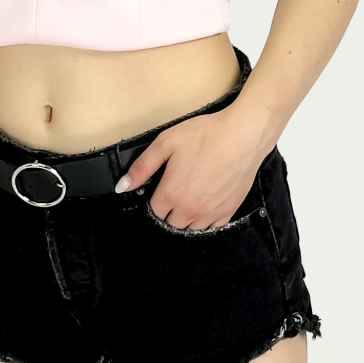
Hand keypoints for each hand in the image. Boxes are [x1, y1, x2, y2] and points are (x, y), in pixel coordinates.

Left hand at [115, 105, 272, 229]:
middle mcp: (190, 210)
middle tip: (178, 187)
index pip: (154, 211)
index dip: (156, 197)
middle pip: (171, 222)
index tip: (164, 185)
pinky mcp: (228, 212)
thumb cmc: (205, 135)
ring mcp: (210, 214)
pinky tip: (208, 199)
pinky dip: (207, 217)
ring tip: (193, 192)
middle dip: (170, 208)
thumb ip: (141, 167)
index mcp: (171, 194)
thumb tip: (121, 187)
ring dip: (188, 215)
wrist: (242, 136)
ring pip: (191, 227)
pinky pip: (212, 226)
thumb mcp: (166, 143)